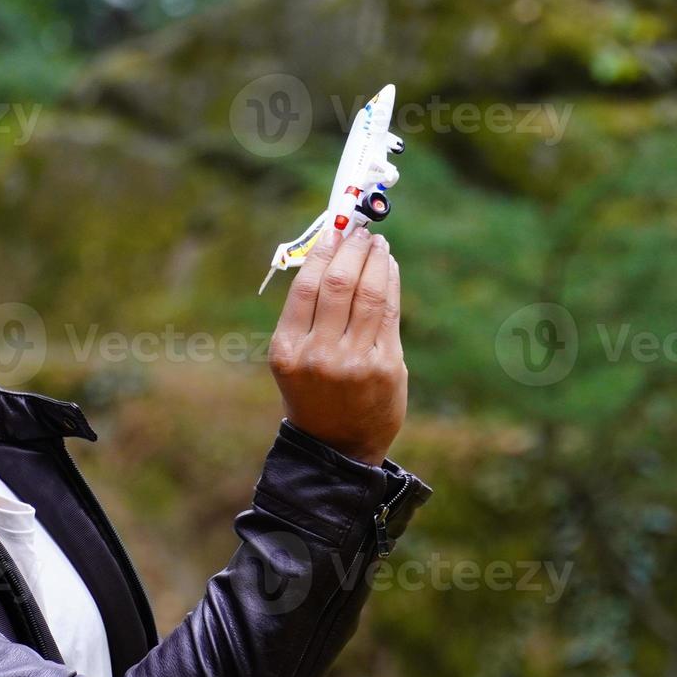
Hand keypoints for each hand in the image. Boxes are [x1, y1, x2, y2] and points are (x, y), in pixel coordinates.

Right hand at [268, 225, 406, 466]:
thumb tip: (331, 252)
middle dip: (352, 249)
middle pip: (338, 284)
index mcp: (287, 351)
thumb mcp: (296, 358)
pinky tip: (389, 268)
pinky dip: (390, 282)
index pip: (306, 287)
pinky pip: (389, 312)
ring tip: (377, 244)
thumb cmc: (314, 393)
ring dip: (375, 261)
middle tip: (361, 231)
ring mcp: (354, 362)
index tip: (335, 230)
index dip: (323, 252)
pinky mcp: (386, 367)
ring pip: (368, 294)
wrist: (338, 445)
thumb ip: (308, 314)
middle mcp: (318, 356)